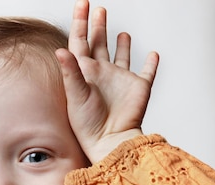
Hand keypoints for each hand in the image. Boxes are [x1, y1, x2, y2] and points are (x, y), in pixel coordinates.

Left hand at [56, 0, 158, 163]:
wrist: (109, 141)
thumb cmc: (88, 124)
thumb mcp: (76, 95)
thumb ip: (71, 72)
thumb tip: (61, 50)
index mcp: (85, 72)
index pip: (80, 41)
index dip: (80, 21)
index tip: (82, 3)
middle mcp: (102, 73)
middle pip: (99, 43)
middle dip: (98, 26)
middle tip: (100, 9)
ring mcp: (120, 80)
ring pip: (121, 56)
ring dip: (122, 44)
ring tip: (121, 32)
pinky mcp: (138, 88)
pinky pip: (146, 72)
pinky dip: (151, 64)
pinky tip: (153, 55)